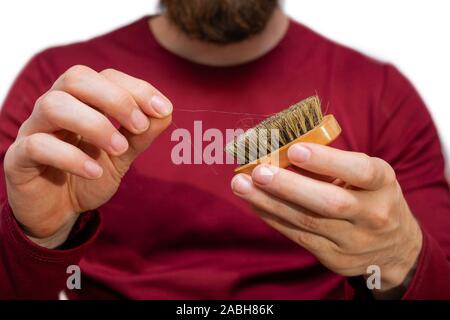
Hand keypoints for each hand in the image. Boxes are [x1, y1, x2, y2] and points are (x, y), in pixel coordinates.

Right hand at [4, 66, 171, 247]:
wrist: (60, 211)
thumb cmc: (90, 174)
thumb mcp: (123, 155)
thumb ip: (141, 135)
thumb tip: (166, 113)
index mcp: (82, 101)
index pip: (106, 76)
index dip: (136, 88)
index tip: (163, 109)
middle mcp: (56, 107)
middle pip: (76, 78)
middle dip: (115, 98)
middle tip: (139, 126)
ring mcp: (34, 130)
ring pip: (54, 105)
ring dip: (94, 124)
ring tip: (120, 148)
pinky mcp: (19, 158)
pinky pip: (38, 145)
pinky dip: (71, 157)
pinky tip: (95, 171)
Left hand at [231, 143, 422, 296]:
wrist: (394, 249)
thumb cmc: (372, 199)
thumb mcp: (369, 177)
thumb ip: (335, 164)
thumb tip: (284, 148)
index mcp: (383, 184)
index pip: (359, 172)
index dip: (327, 160)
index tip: (294, 148)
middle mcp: (372, 214)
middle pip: (329, 202)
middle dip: (289, 186)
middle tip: (258, 171)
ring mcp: (353, 240)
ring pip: (306, 221)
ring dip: (269, 202)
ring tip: (241, 185)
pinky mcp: (335, 257)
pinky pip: (298, 236)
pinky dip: (273, 217)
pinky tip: (255, 203)